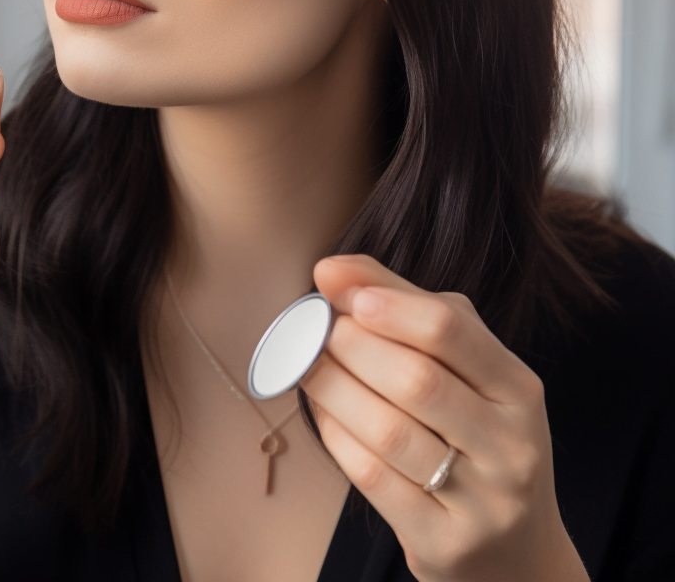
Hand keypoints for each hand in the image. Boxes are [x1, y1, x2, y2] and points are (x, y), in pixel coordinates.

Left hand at [300, 255, 588, 581]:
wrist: (515, 552)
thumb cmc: (474, 435)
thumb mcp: (462, 368)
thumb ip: (404, 305)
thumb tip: (332, 269)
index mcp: (518, 388)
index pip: (450, 330)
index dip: (384, 303)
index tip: (333, 284)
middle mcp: (511, 445)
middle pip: (415, 379)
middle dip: (349, 344)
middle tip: (311, 327)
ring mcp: (482, 501)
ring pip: (388, 430)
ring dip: (331, 387)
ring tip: (304, 362)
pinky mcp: (444, 542)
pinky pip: (372, 477)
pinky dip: (335, 435)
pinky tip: (322, 412)